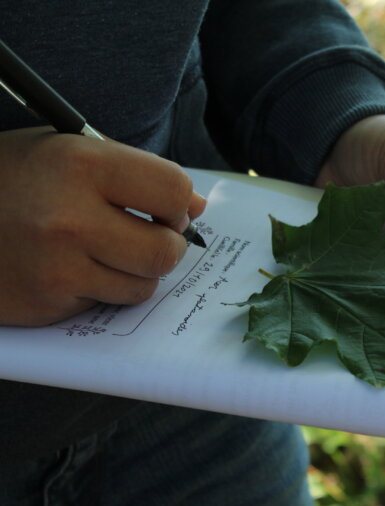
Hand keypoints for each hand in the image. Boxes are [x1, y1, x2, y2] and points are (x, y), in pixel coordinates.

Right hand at [0, 127, 205, 325]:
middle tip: (149, 235)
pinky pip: (108, 304)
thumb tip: (196, 207)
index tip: (163, 206)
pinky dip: (104, 290)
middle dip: (168, 244)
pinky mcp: (46, 303)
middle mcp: (69, 217)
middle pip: (166, 249)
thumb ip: (136, 172)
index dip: (176, 201)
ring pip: (144, 284)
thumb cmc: (13, 177)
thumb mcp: (67, 150)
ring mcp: (56, 266)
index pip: (172, 189)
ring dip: (138, 271)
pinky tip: (75, 269)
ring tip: (107, 251)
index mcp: (80, 164)